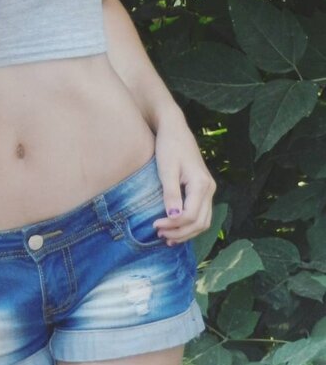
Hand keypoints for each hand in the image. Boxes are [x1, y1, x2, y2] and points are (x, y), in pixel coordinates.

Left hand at [152, 113, 215, 245]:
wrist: (174, 128)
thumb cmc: (168, 145)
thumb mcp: (166, 169)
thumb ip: (171, 193)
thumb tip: (174, 216)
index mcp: (201, 184)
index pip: (191, 215)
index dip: (173, 225)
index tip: (154, 226)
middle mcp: (209, 188)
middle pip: (200, 222)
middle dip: (181, 233)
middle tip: (160, 235)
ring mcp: (208, 189)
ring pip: (204, 221)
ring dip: (187, 232)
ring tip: (167, 237)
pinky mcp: (203, 188)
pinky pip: (201, 213)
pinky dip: (190, 225)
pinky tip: (176, 228)